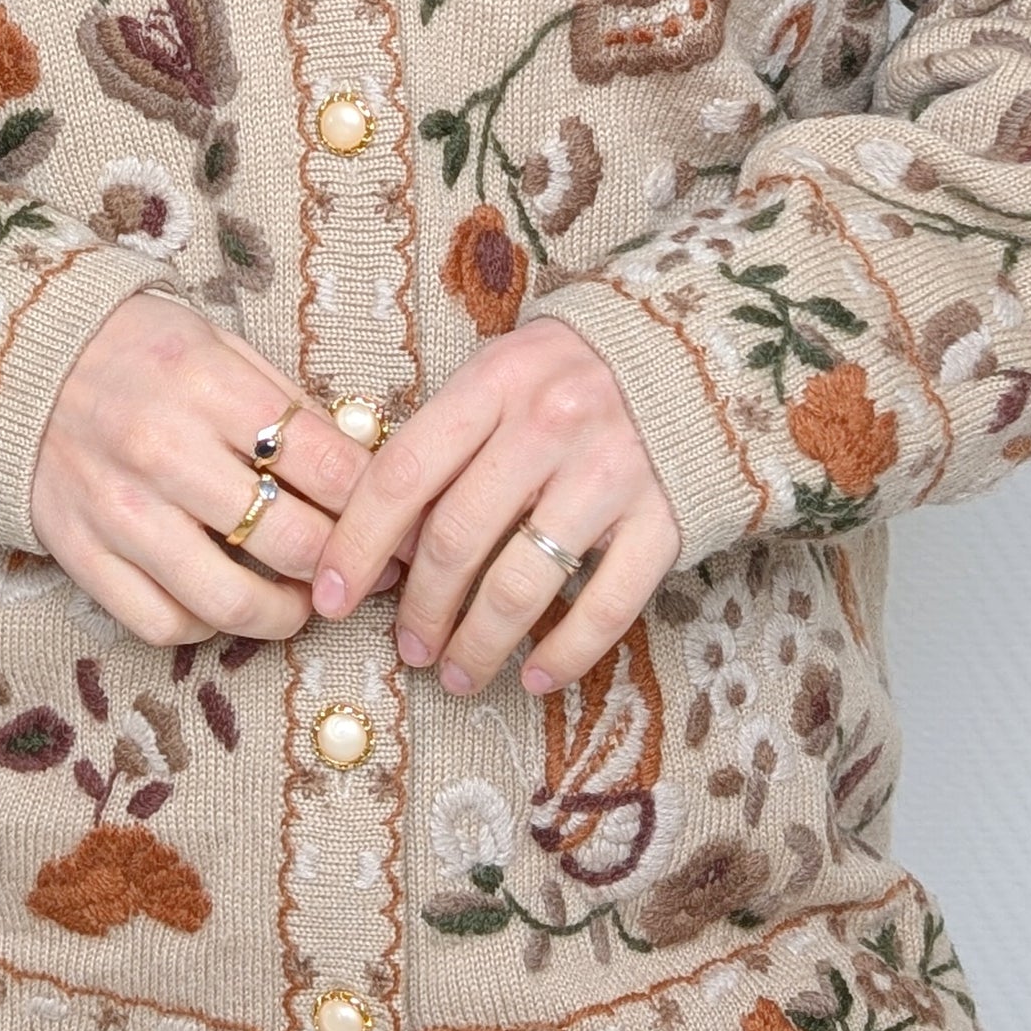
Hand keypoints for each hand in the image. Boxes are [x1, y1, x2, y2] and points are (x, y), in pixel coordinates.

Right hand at [28, 294, 371, 647]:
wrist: (17, 361)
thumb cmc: (136, 349)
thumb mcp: (217, 343)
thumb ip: (286, 403)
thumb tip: (362, 462)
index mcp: (207, 386)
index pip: (323, 464)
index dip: (377, 504)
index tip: (398, 521)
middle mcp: (163, 452)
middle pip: (289, 540)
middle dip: (345, 565)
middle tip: (366, 571)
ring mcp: (119, 511)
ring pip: (228, 601)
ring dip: (285, 615)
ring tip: (306, 602)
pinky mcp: (81, 554)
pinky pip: (161, 623)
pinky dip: (207, 627)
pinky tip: (228, 603)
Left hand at [307, 314, 681, 693]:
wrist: (699, 353)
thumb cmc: (574, 372)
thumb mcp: (504, 372)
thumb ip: (449, 435)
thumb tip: (384, 534)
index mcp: (496, 380)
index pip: (404, 474)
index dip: (356, 544)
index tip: (331, 597)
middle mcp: (551, 423)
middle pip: (456, 538)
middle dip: (419, 608)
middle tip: (407, 646)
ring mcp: (611, 473)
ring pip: (520, 584)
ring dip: (477, 644)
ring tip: (457, 673)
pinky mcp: (664, 519)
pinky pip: (605, 607)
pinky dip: (564, 654)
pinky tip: (535, 677)